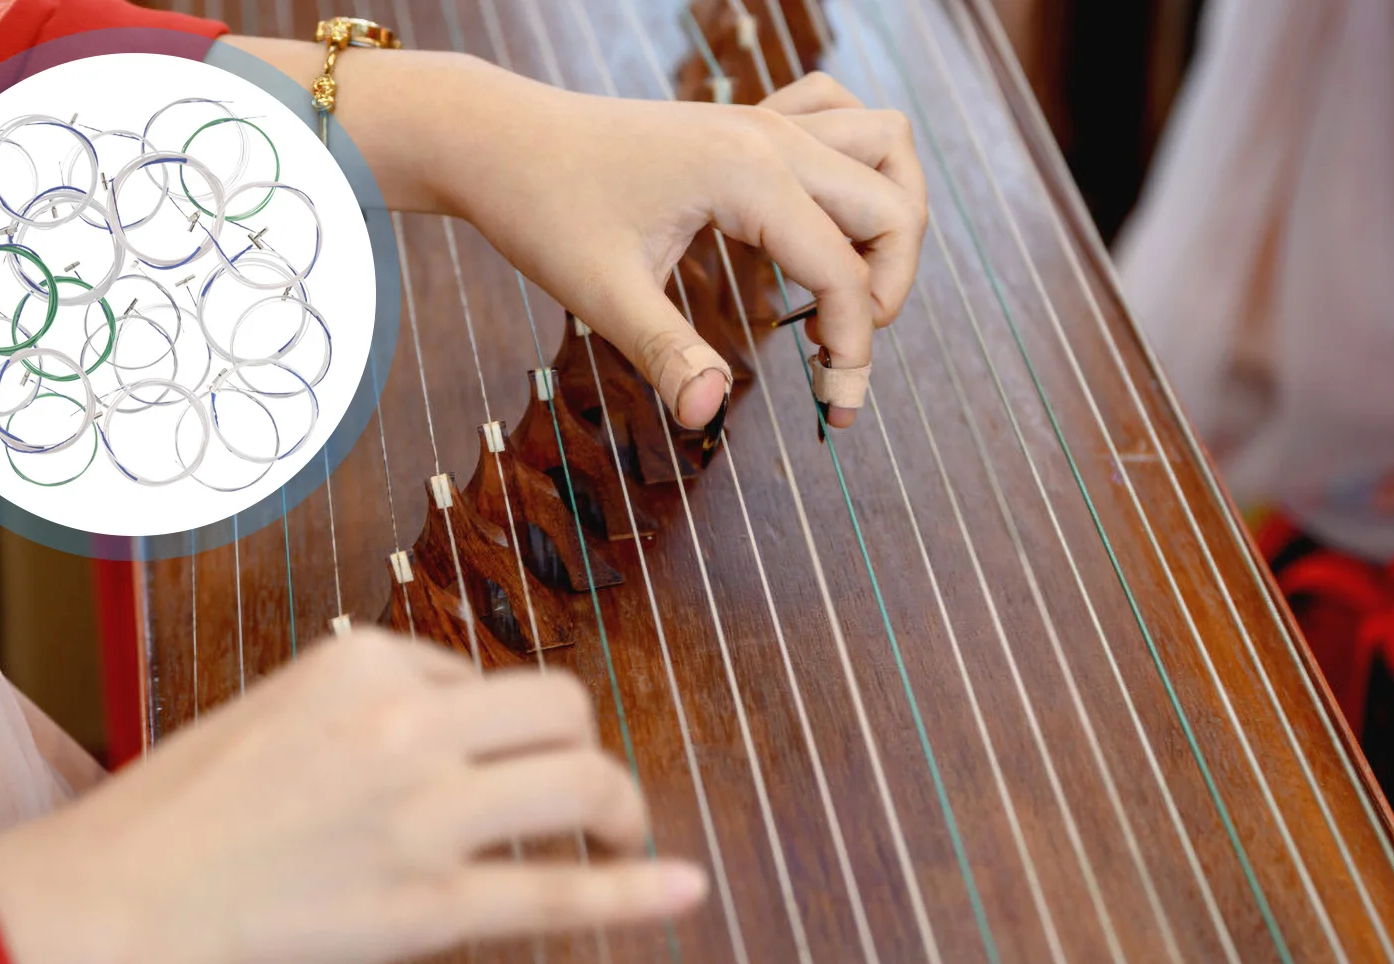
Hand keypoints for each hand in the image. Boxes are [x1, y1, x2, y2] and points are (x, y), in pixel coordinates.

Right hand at [0, 629, 706, 963]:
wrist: (95, 908)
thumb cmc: (162, 822)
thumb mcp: (264, 718)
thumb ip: (356, 711)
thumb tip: (443, 724)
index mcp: (360, 660)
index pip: (477, 676)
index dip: (490, 730)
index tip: (473, 774)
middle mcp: (406, 721)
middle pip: (562, 707)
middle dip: (582, 750)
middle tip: (582, 801)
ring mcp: (424, 814)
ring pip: (583, 784)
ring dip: (619, 813)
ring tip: (617, 842)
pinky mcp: (428, 907)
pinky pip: (561, 894)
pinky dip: (636, 894)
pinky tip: (687, 890)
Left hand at [231, 45, 926, 428]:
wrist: (500, 140)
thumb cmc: (544, 211)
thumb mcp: (601, 296)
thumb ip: (666, 355)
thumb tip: (709, 417)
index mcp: (746, 177)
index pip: (843, 272)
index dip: (855, 350)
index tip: (837, 411)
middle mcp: (770, 137)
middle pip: (893, 204)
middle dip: (889, 290)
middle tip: (838, 355)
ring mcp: (763, 119)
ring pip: (885, 146)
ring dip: (892, 219)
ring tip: (849, 290)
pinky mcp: (747, 120)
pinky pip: (841, 116)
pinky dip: (857, 165)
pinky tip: (820, 221)